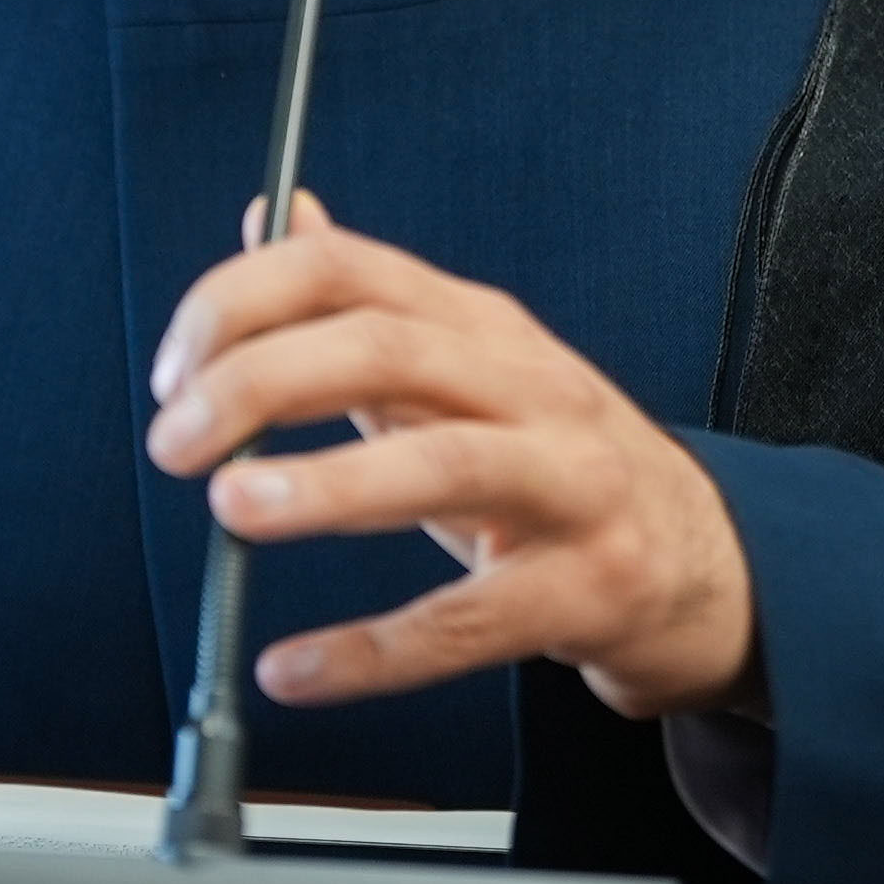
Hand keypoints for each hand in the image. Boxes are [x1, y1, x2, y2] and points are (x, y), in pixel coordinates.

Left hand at [143, 194, 756, 719]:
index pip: (351, 270)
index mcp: (483, 326)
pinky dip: (376, 648)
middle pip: (392, 347)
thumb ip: (362, 301)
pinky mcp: (593, 590)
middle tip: (178, 440)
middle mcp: (532, 388)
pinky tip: (296, 667)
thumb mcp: (465, 369)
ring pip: (447, 465)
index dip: (246, 303)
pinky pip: (472, 618)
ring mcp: (574, 486)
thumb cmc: (556, 464)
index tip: (174, 368)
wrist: (709, 565)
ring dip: (328, 485)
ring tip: (232, 511)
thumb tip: (275, 215)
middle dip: (268, 382)